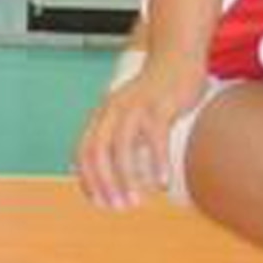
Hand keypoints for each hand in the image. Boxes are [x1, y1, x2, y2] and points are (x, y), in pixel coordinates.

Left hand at [75, 58, 203, 211]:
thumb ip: (120, 135)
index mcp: (103, 114)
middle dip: (104, 184)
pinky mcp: (161, 106)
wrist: (178, 56)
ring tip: (136, 199)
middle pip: (98, 152)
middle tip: (118, 207)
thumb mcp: (130, 112)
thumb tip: (115, 169)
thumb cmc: (157, 90)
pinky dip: (157, 163)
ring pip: (122, 147)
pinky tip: (162, 182)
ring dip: (126, 178)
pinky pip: (155, 139)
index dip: (89, 181)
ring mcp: (136, 107)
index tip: (101, 203)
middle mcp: (113, 110)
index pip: (84, 153)